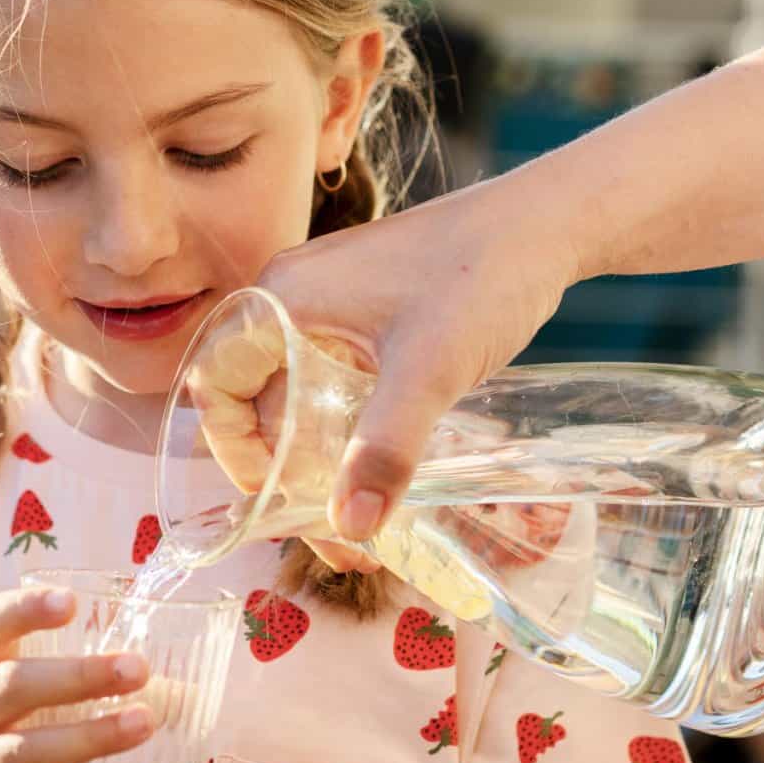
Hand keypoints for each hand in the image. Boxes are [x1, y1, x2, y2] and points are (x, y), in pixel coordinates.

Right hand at [0, 586, 153, 762]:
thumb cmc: (8, 748)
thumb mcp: (25, 710)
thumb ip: (82, 691)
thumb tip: (187, 694)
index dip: (22, 609)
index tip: (71, 602)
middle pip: (11, 686)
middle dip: (77, 676)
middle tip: (138, 668)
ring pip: (21, 754)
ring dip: (86, 738)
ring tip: (143, 724)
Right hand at [255, 179, 577, 559]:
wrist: (547, 224)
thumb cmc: (482, 276)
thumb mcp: (430, 370)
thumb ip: (385, 449)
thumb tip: (350, 527)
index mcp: (284, 297)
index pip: (216, 380)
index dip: (232, 447)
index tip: (275, 500)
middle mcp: (294, 298)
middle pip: (258, 401)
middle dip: (287, 476)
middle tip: (336, 538)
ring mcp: (331, 306)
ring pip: (300, 398)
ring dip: (319, 462)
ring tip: (361, 527)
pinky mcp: (367, 317)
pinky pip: (334, 384)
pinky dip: (346, 434)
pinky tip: (380, 476)